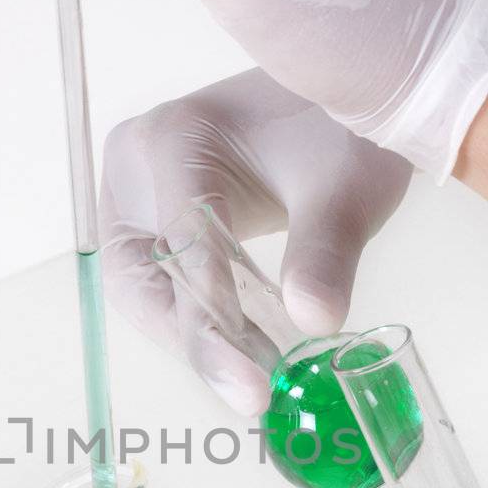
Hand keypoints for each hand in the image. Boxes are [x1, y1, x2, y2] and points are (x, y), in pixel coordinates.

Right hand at [99, 69, 411, 413]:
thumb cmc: (340, 129)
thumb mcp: (349, 188)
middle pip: (142, 276)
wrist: (337, 95)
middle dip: (191, 338)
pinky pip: (161, 283)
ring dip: (192, 337)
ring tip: (253, 381)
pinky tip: (245, 356)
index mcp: (176, 138)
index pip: (182, 243)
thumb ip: (326, 252)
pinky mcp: (153, 219)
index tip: (250, 381)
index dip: (212, 319)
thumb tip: (315, 321)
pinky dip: (200, 321)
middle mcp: (139, 164)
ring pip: (144, 289)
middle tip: (248, 392)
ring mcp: (139, 193)